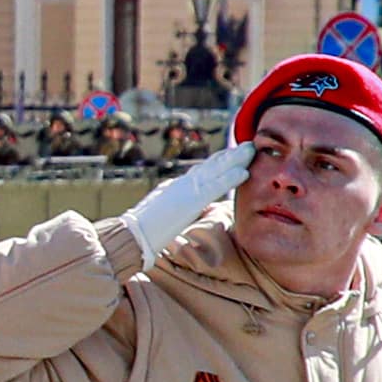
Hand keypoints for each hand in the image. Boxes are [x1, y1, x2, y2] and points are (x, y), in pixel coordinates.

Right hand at [123, 139, 246, 260]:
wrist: (131, 235)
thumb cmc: (144, 232)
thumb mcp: (165, 215)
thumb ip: (182, 208)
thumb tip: (198, 207)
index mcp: (175, 188)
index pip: (201, 171)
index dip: (219, 161)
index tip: (233, 154)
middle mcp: (182, 184)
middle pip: (210, 165)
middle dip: (230, 155)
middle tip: (249, 145)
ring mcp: (186, 190)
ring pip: (215, 170)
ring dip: (235, 160)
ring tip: (250, 151)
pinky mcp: (190, 201)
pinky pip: (214, 187)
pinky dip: (229, 178)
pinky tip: (244, 173)